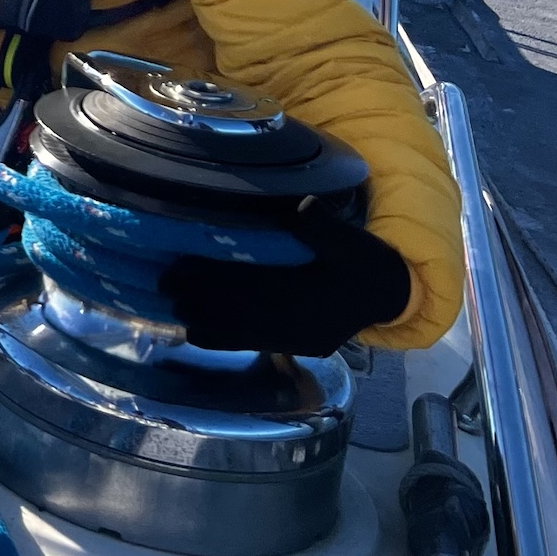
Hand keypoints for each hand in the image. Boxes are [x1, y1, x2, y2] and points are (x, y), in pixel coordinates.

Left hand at [160, 207, 412, 356]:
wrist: (390, 296)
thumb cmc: (367, 263)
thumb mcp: (352, 241)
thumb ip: (324, 227)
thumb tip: (300, 208)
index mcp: (310, 300)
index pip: (252, 291)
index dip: (215, 280)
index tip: (182, 265)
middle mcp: (299, 328)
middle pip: (240, 316)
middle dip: (201, 301)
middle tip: (166, 283)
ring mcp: (297, 341)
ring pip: (242, 337)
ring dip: (206, 321)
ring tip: (176, 304)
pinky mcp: (295, 347)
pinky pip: (253, 347)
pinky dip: (223, 338)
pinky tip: (198, 329)